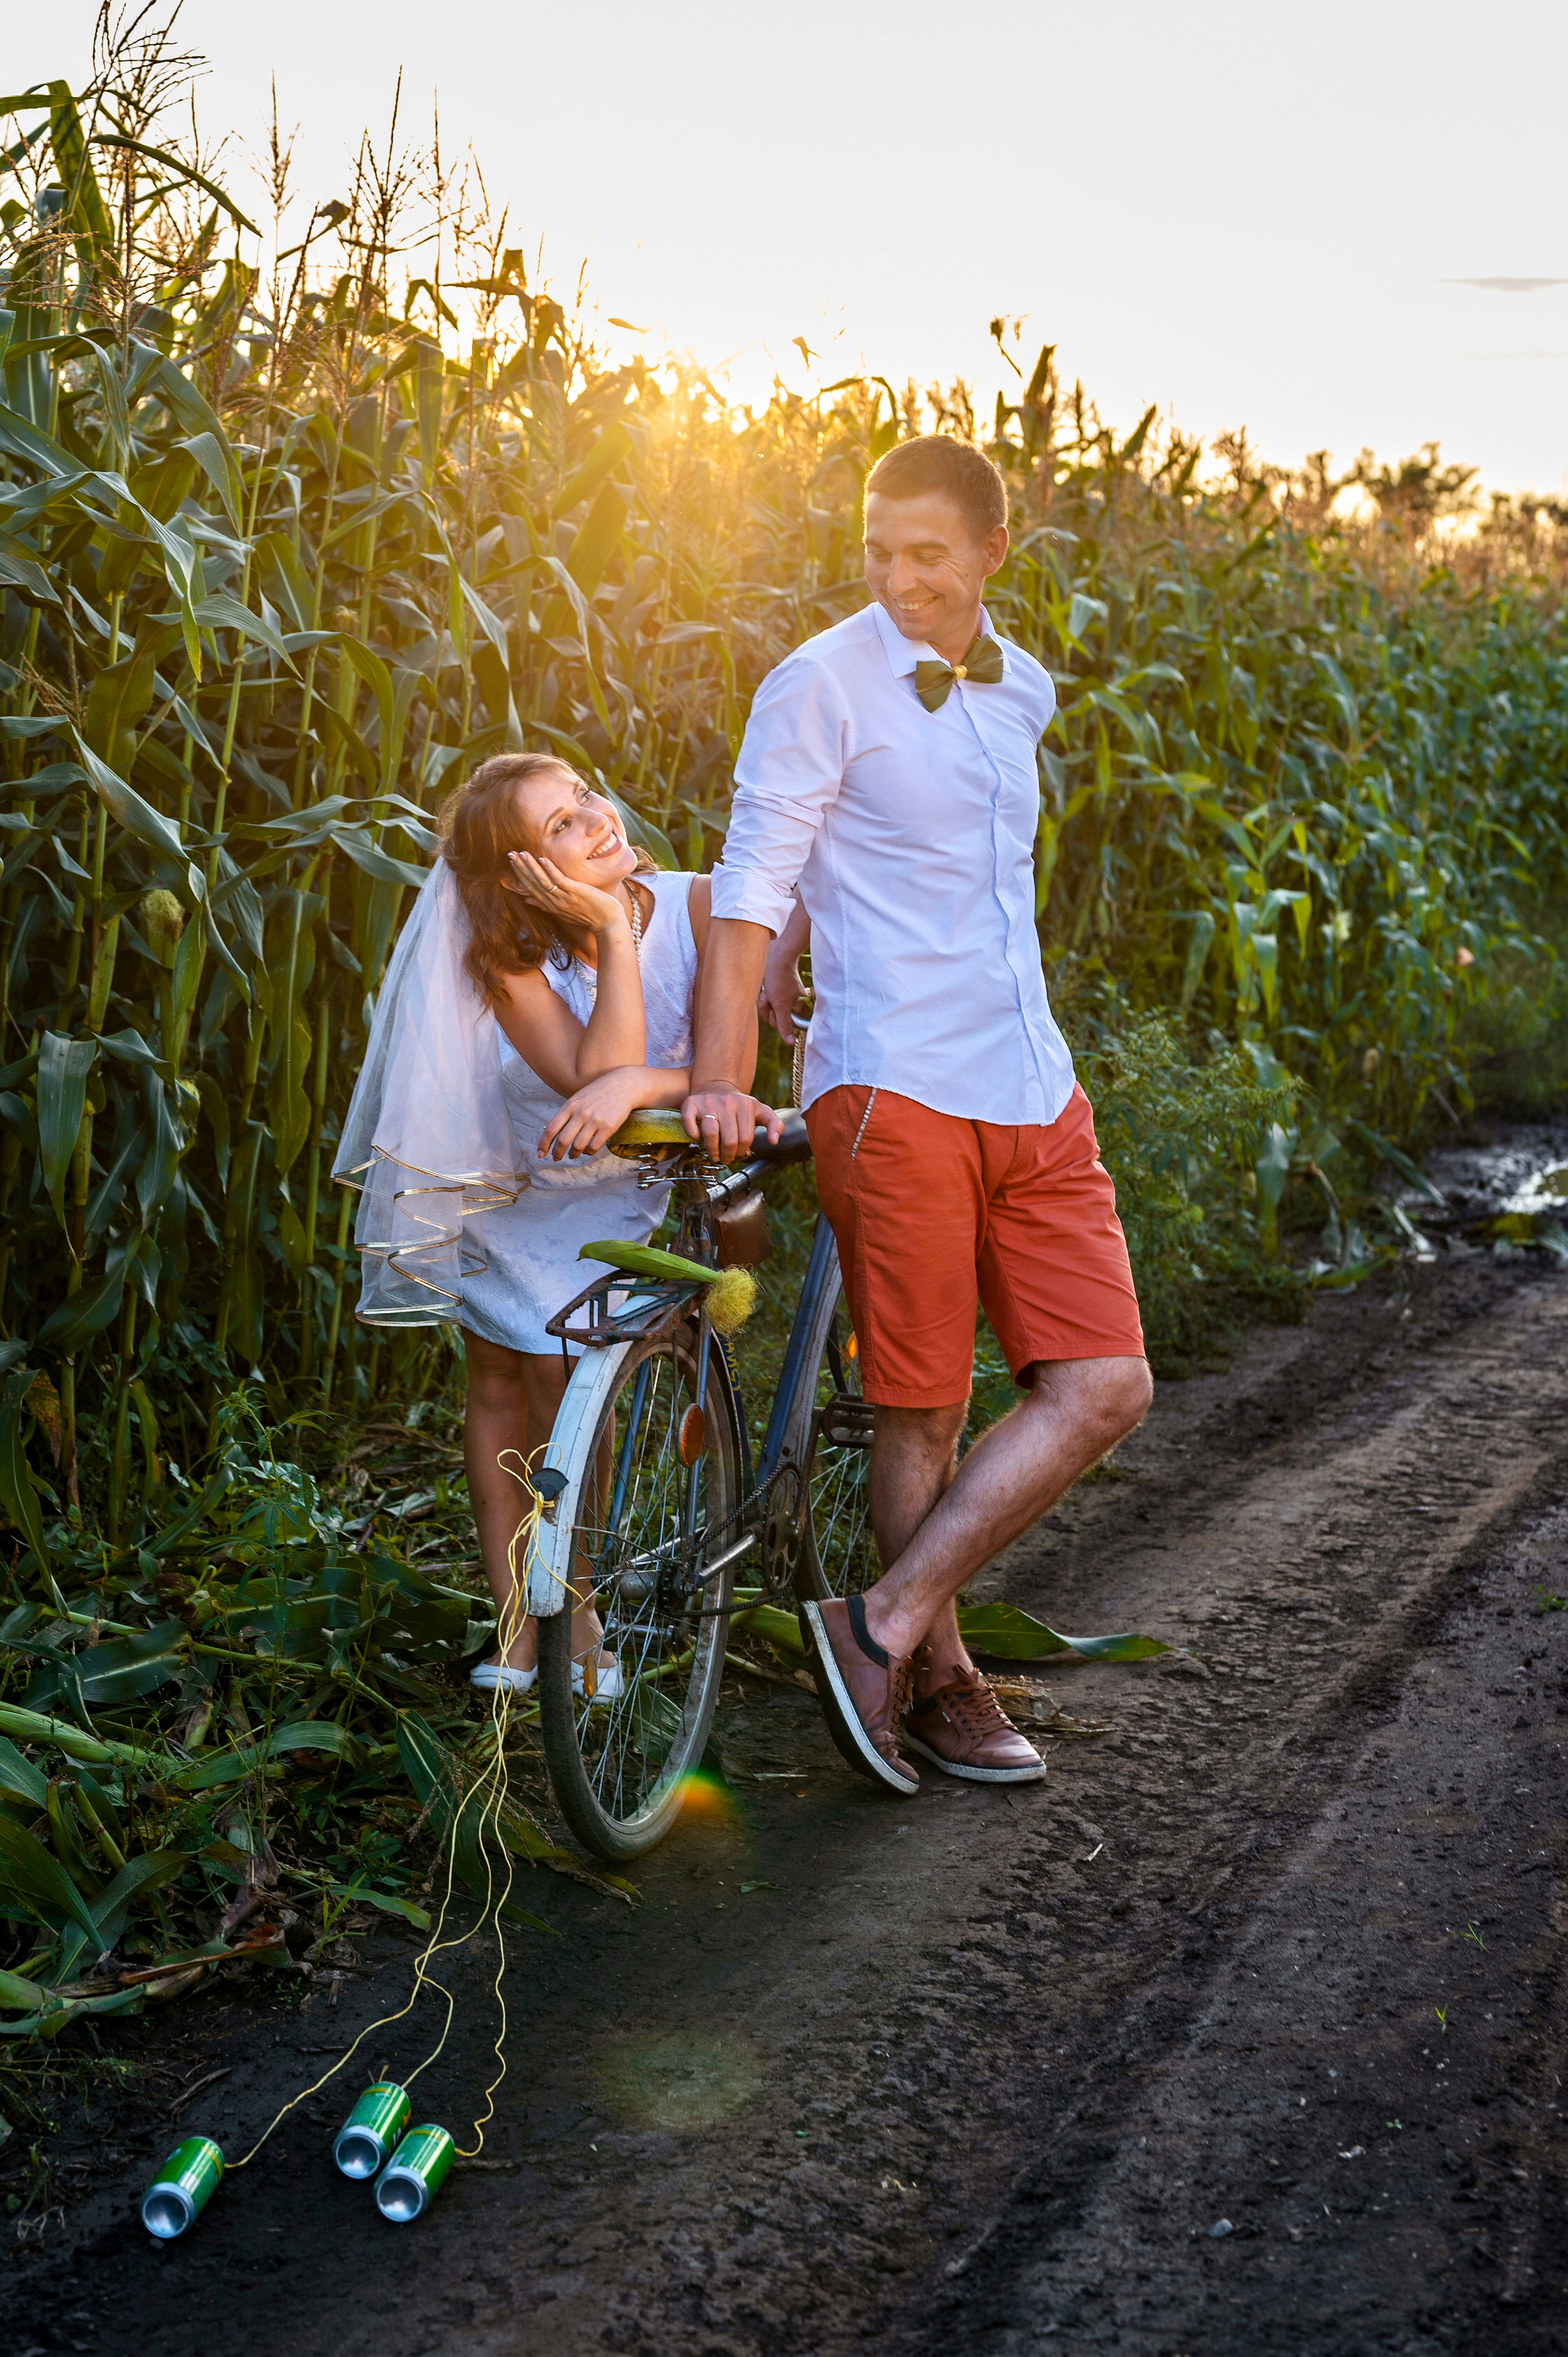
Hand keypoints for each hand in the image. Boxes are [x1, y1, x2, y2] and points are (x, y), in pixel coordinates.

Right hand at [507, 851, 628, 938]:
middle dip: (521, 868)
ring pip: (543, 881)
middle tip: (510, 854)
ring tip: (522, 853)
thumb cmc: (589, 916)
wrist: (608, 924)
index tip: (512, 863)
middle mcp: (554, 902)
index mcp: (550, 906)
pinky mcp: (575, 892)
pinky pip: (559, 880)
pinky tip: (542, 859)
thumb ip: (544, 905)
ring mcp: (564, 898)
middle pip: (533, 884)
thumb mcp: (563, 912)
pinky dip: (550, 869)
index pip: (530, 889)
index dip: (520, 875)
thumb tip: (527, 901)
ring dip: (531, 866)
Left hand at [538, 1069, 643, 1161]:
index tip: (541, 1153)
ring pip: (578, 1146)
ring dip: (573, 1154)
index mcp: (570, 1105)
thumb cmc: (599, 1092)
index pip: (551, 1128)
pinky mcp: (608, 1127)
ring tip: (572, 1155)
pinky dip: (588, 1152)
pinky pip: (594, 1146)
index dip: (544, 1143)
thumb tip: (553, 1132)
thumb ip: (567, 1113)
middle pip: (563, 1140)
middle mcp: (581, 1113)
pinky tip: (587, 1150)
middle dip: (557, 1152)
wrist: (624, 1085)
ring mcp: (595, 1120)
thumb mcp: (579, 1098)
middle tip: (556, 1157)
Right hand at [680, 1088, 783, 1161]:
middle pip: (729, 1140)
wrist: (716, 1086)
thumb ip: (774, 1124)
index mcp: (745, 1105)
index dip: (741, 1151)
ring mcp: (708, 1102)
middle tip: (726, 1158)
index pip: (745, 1138)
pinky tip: (698, 1138)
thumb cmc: (739, 1105)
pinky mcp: (691, 1103)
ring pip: (711, 1133)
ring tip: (715, 1154)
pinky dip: (692, 1134)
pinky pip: (689, 1122)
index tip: (737, 1154)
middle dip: (728, 1155)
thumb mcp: (761, 1111)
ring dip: (712, 1151)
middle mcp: (727, 1102)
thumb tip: (774, 1140)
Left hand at [759, 945, 809, 1042]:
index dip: (775, 1018)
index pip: (780, 1024)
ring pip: (764, 1007)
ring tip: (765, 988)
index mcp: (794, 1007)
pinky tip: (762, 984)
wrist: (775, 953)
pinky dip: (760, 992)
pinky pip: (761, 998)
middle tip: (769, 995)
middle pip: (771, 1016)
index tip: (775, 1008)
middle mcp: (786, 1002)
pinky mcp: (769, 988)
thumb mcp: (781, 1004)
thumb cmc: (780, 977)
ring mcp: (777, 995)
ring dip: (761, 999)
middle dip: (767, 1007)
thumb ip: (785, 1024)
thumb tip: (791, 1043)